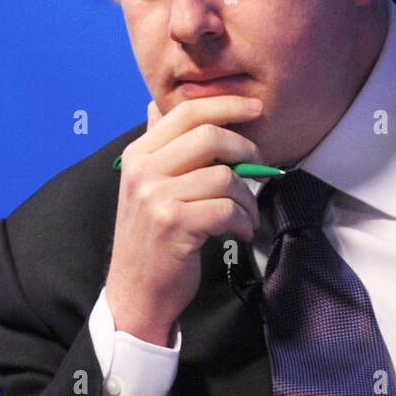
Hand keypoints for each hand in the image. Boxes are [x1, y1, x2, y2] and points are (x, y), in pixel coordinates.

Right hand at [105, 95, 263, 345]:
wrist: (135, 293)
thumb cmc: (152, 235)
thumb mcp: (146, 184)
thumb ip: (159, 146)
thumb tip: (159, 103)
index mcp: (139, 153)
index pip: (187, 112)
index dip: (227, 104)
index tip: (256, 109)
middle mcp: (143, 170)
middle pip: (210, 136)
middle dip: (246, 150)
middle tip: (260, 168)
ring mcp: (156, 197)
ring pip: (225, 176)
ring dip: (248, 197)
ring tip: (247, 214)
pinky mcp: (174, 225)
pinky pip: (227, 208)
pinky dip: (243, 220)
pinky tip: (240, 231)